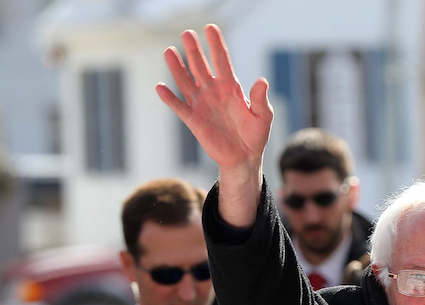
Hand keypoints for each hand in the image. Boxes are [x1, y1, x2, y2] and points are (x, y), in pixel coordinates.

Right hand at [157, 24, 271, 224]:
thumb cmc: (256, 135)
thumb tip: (262, 80)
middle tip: (187, 33)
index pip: (222, 60)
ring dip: (178, 68)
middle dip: (194, 50)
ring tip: (169, 51)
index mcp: (231, 87)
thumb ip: (260, 99)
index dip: (216, 44)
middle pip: (201, 66)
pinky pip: (179, 107)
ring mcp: (202, 105)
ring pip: (186, 82)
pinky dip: (170, 98)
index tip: (211, 28)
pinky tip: (160, 87)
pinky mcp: (194, 120)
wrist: (244, 157)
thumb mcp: (263, 117)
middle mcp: (213, 92)